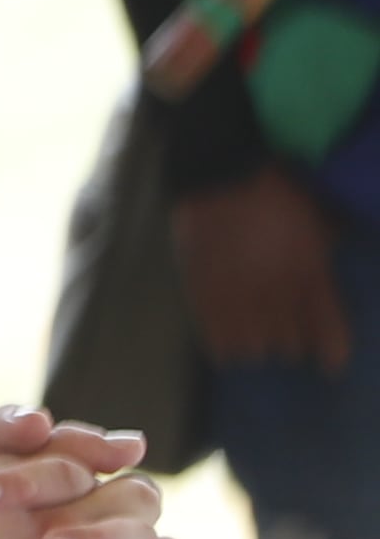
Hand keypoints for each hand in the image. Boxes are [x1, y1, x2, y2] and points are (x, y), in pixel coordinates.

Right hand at [173, 165, 351, 374]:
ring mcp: (239, 294)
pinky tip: (225, 352)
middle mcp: (278, 292)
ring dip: (256, 345)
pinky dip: (222, 347)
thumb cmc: (277, 190)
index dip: (332, 351)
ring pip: (253, 346)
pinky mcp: (204, 291)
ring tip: (252, 341)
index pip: (329, 329)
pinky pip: (214, 334)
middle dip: (288, 341)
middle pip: (288, 344)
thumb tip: (334, 254)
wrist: (222, 171)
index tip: (332, 367)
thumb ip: (327, 245)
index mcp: (311, 274)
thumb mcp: (316, 218)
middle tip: (283, 334)